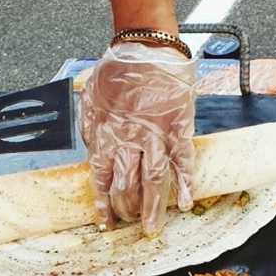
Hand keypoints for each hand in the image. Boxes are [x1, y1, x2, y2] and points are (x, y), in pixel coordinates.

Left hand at [80, 42, 195, 235]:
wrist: (147, 46)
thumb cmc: (117, 69)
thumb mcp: (91, 99)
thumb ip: (91, 128)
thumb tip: (91, 151)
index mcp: (104, 135)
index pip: (101, 179)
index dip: (103, 203)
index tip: (105, 221)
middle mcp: (128, 141)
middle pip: (126, 186)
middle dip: (126, 209)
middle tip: (129, 225)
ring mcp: (155, 136)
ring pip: (153, 181)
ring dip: (152, 208)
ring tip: (152, 229)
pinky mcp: (178, 128)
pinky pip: (182, 161)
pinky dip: (185, 183)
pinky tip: (184, 203)